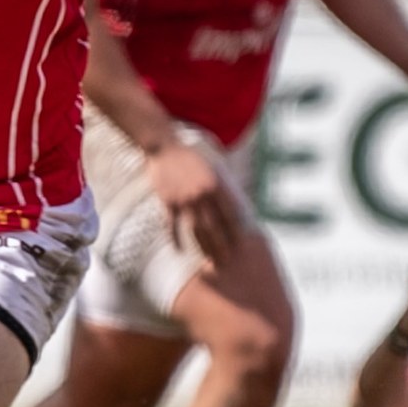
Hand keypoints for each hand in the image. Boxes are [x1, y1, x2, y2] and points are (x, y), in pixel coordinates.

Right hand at [147, 137, 239, 265]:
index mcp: (216, 185)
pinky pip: (172, 225)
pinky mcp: (167, 201)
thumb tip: (235, 205)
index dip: (237, 232)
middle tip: (228, 261)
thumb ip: (223, 185)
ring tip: (210, 261)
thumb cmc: (192, 155)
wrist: (164, 146)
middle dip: (222, 246)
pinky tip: (179, 250)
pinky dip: (175, 239)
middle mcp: (201, 194)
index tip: (243, 245)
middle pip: (214, 227)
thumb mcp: (213, 166)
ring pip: (196, 229)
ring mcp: (183, 199)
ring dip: (204, 247)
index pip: (230, 214)